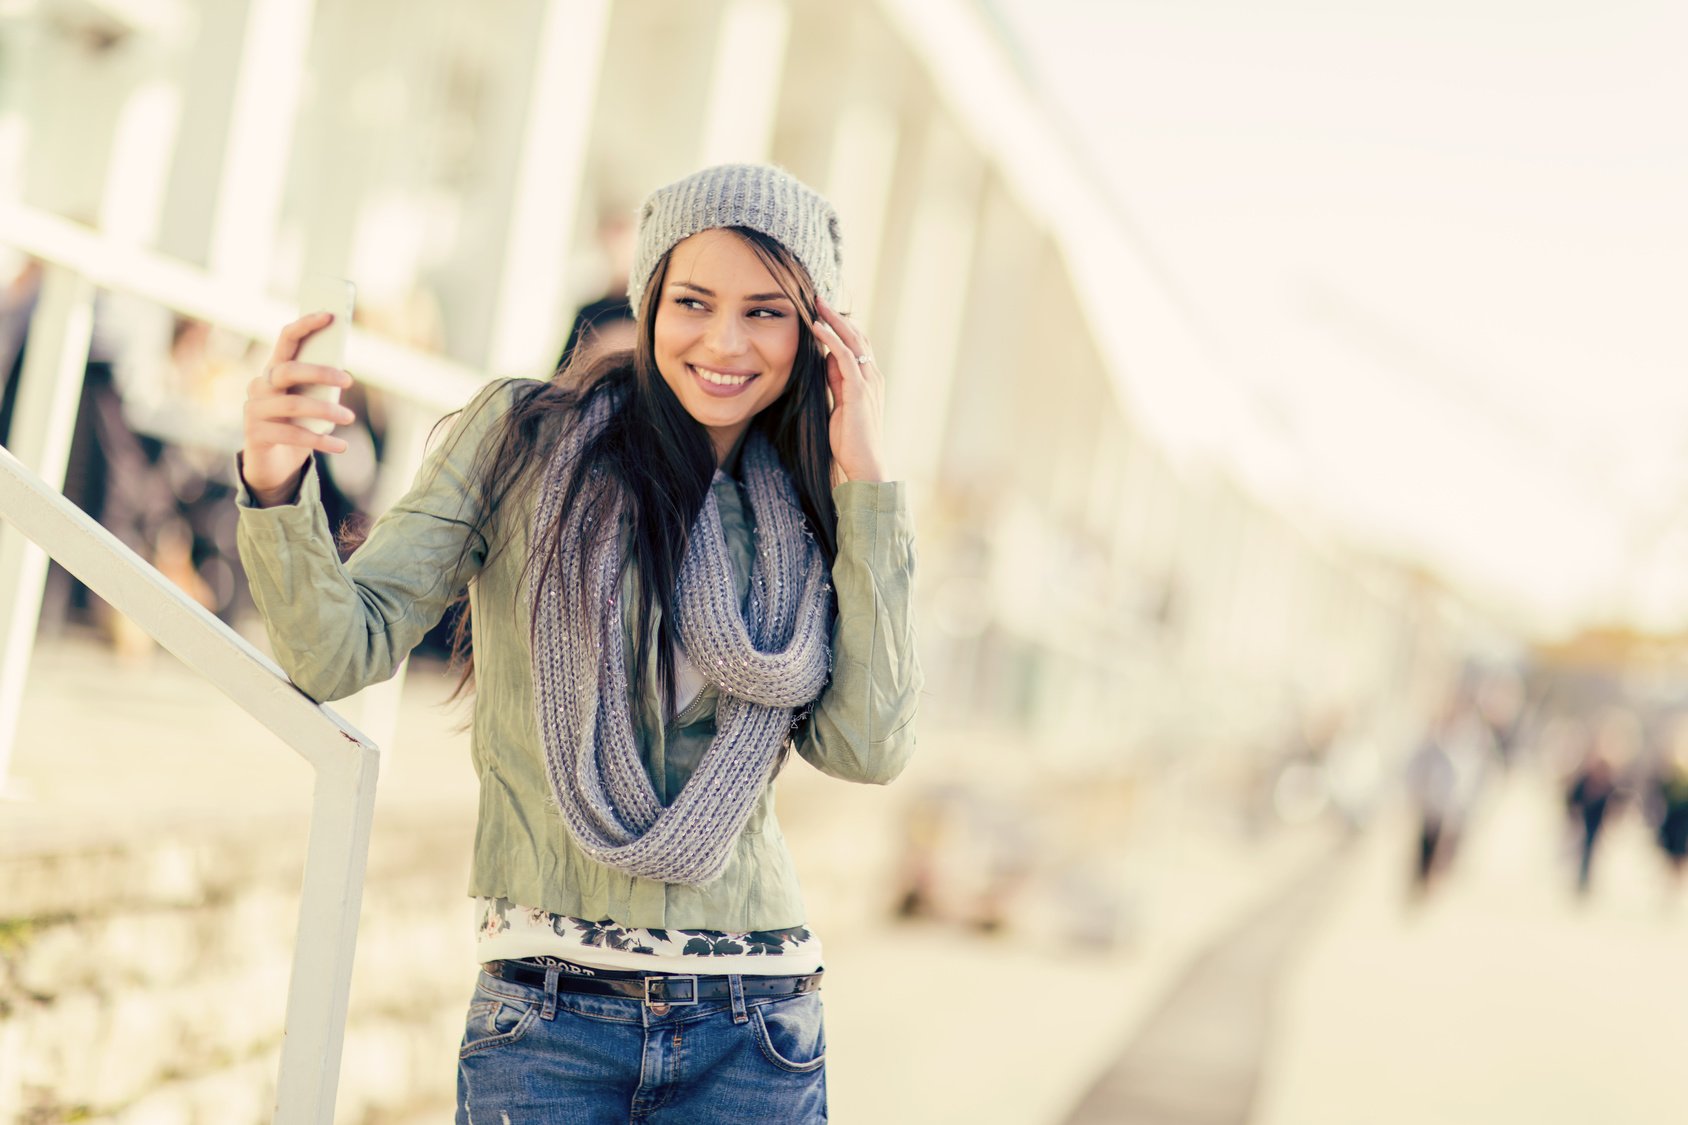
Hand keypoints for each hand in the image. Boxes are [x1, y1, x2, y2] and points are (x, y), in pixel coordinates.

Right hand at [241, 312, 356, 506]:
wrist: (273, 464)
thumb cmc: (297, 425)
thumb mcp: (310, 403)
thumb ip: (320, 386)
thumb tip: (345, 371)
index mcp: (274, 371)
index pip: (286, 340)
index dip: (305, 325)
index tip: (330, 315)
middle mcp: (259, 386)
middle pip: (289, 370)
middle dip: (320, 372)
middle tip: (349, 380)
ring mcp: (254, 410)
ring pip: (294, 404)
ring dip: (326, 410)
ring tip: (349, 417)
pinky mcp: (256, 435)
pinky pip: (293, 435)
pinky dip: (322, 441)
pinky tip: (341, 446)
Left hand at [811, 297, 886, 483]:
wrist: (864, 466)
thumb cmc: (850, 442)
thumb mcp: (839, 405)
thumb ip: (835, 382)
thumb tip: (825, 360)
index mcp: (869, 380)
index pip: (857, 345)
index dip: (842, 326)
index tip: (823, 310)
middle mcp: (873, 377)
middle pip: (857, 336)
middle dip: (837, 316)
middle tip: (819, 297)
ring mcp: (869, 382)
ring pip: (853, 341)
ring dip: (834, 320)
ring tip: (816, 303)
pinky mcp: (860, 391)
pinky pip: (845, 357)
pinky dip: (831, 339)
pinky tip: (817, 327)